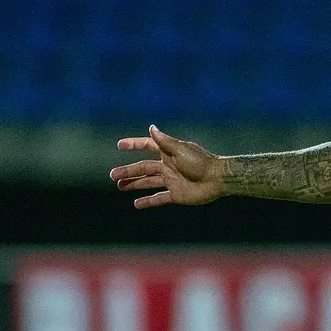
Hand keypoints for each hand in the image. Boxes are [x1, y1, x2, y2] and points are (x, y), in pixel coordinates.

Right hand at [110, 125, 225, 208]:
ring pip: (148, 182)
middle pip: (143, 168)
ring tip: (120, 186)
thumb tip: (151, 127)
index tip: (119, 145)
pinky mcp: (176, 194)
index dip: (134, 145)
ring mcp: (171, 180)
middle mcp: (168, 166)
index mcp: (168, 152)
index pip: (147, 146)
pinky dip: (148, 201)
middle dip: (128, 171)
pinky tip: (136, 204)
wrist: (217, 180)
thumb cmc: (201, 162)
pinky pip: (159, 198)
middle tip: (112, 175)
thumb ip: (165, 141)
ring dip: (134, 184)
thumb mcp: (181, 150)